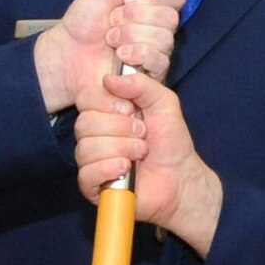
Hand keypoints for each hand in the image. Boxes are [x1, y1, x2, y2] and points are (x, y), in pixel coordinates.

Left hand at [32, 0, 185, 114]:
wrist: (67, 51)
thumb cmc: (84, 18)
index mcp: (152, 4)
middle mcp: (158, 27)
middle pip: (170, 17)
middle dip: (135, 16)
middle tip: (113, 20)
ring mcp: (156, 51)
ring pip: (165, 38)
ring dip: (131, 34)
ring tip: (111, 39)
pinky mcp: (151, 74)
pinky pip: (160, 60)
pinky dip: (138, 53)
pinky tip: (121, 55)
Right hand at [74, 71, 222, 254]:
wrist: (180, 178)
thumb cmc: (171, 142)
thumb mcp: (164, 102)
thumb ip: (141, 84)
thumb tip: (109, 79)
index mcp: (105, 112)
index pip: (85, 98)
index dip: (106, 102)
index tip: (131, 110)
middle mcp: (94, 135)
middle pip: (84, 123)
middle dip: (119, 128)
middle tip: (142, 134)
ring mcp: (91, 160)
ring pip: (86, 148)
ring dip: (120, 149)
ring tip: (140, 153)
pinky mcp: (92, 186)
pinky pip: (86, 174)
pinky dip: (108, 169)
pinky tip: (126, 170)